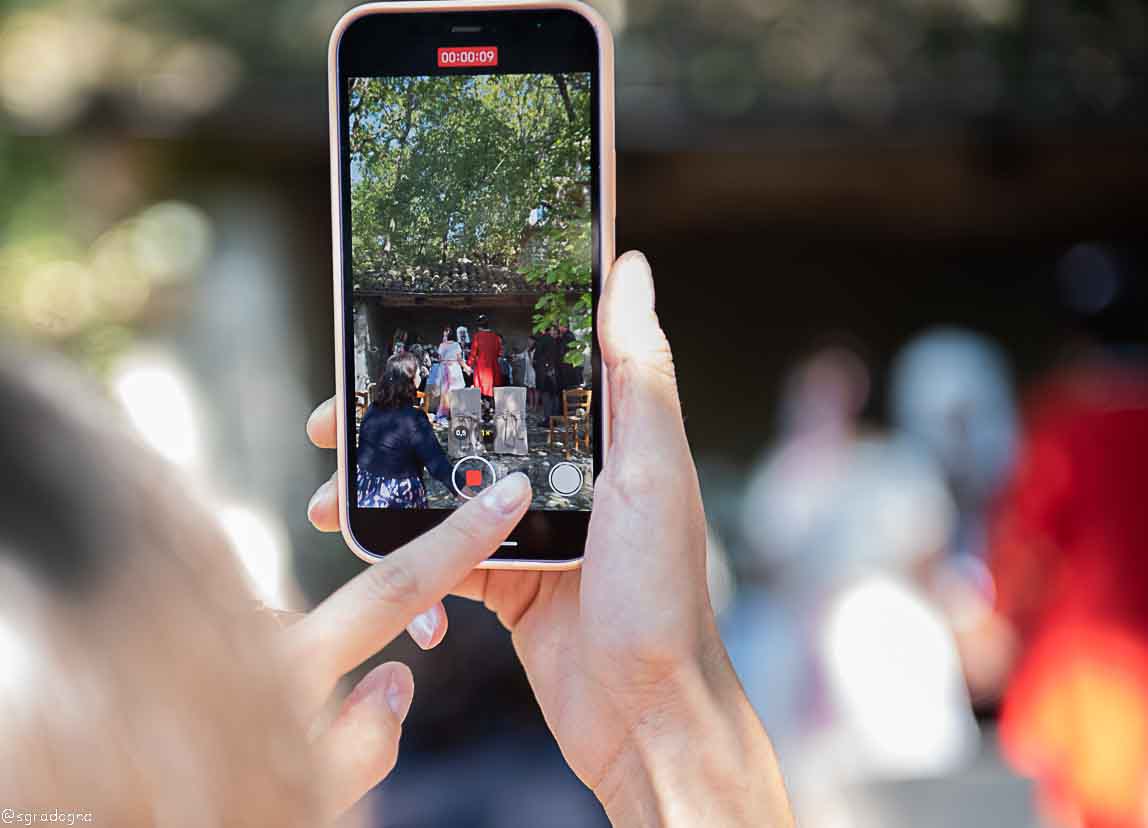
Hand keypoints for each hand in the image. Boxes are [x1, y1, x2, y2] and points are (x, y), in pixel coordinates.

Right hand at [307, 252, 791, 825]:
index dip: (460, 344)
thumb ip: (638, 374)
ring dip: (384, 493)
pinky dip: (412, 562)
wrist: (646, 717)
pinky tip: (393, 577)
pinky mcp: (506, 579)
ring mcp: (530, 528)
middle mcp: (564, 474)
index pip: (524, 366)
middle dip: (394, 422)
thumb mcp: (655, 471)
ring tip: (329, 503)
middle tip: (332, 425)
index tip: (398, 333)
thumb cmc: (664, 595)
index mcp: (603, 435)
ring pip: (441, 490)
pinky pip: (443, 556)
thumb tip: (632, 269)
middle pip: (465, 425)